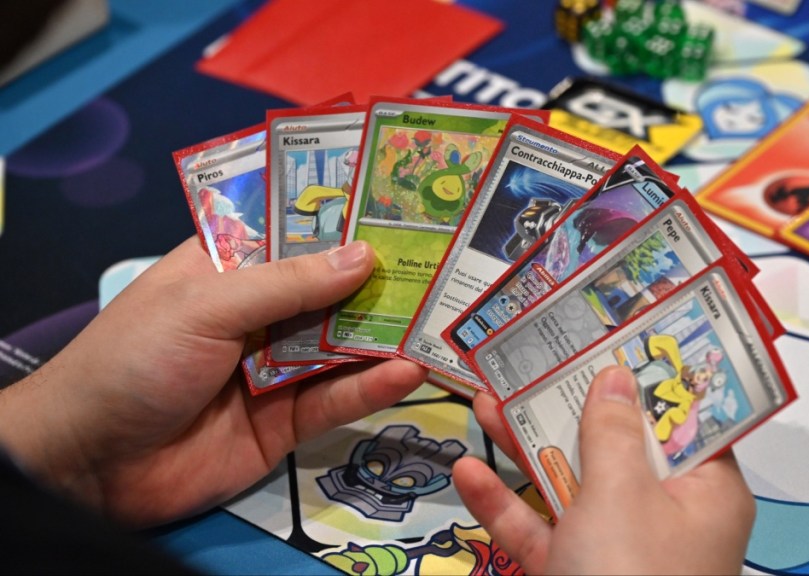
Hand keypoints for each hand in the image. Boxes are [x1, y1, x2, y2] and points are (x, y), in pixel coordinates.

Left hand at [0, 237, 425, 526]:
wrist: (88, 466)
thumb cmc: (135, 359)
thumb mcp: (207, 304)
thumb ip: (288, 283)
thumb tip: (364, 256)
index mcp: (229, 269)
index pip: (294, 233)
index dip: (341, 218)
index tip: (399, 201)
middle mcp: (259, 314)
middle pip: (330, 291)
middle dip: (381, 277)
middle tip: (443, 261)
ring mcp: (275, 369)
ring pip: (343, 346)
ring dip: (387, 334)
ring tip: (441, 315)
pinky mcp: (286, 423)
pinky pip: (336, 401)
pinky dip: (372, 387)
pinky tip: (408, 370)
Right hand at [453, 366, 754, 574]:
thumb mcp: (621, 493)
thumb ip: (611, 430)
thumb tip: (616, 374)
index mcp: (705, 492)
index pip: (683, 420)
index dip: (649, 377)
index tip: (614, 337)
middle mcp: (665, 517)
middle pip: (616, 447)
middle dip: (568, 405)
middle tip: (534, 359)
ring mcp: (617, 551)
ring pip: (571, 486)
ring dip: (525, 447)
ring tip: (484, 399)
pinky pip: (542, 532)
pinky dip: (506, 506)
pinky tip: (467, 472)